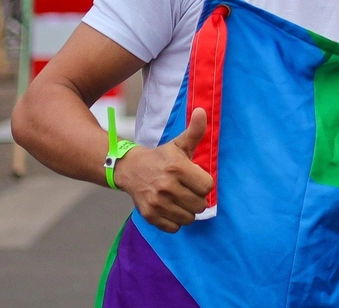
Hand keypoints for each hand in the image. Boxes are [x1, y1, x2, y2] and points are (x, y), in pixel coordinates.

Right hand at [114, 107, 213, 232]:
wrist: (130, 169)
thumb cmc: (162, 157)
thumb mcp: (179, 143)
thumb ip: (195, 130)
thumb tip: (201, 111)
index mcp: (177, 168)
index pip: (207, 186)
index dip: (204, 183)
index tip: (196, 178)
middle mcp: (166, 186)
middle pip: (200, 204)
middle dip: (198, 198)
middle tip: (189, 190)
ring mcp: (157, 203)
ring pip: (189, 218)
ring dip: (188, 210)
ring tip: (181, 199)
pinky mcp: (149, 216)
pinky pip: (174, 228)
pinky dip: (176, 221)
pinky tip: (172, 208)